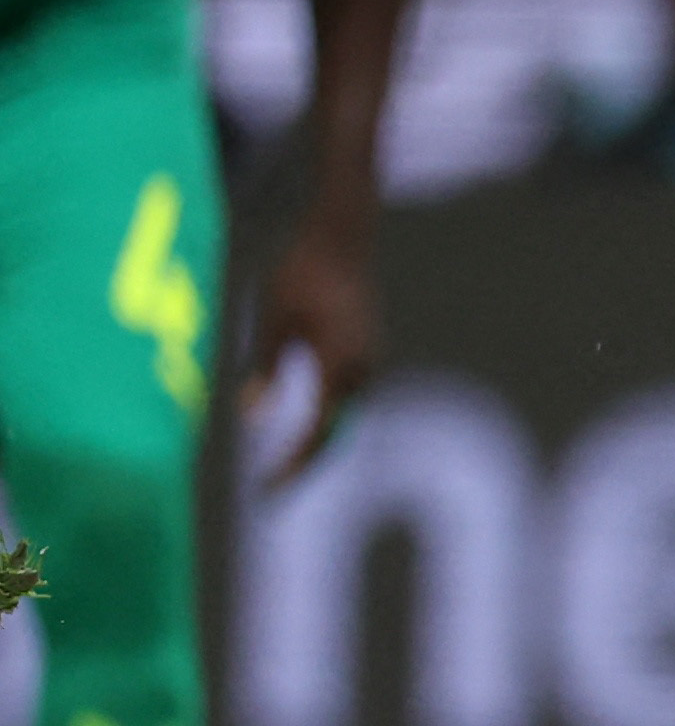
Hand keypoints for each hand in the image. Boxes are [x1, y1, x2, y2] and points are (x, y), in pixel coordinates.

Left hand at [237, 222, 379, 488]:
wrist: (342, 235)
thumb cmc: (300, 271)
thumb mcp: (273, 319)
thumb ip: (265, 370)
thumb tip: (252, 416)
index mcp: (339, 364)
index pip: (319, 431)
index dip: (294, 464)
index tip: (269, 489)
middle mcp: (363, 368)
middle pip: (337, 431)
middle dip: (307, 463)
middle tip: (274, 489)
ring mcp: (370, 359)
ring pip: (345, 415)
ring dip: (319, 441)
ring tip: (287, 464)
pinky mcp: (367, 350)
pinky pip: (348, 396)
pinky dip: (327, 417)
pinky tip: (307, 424)